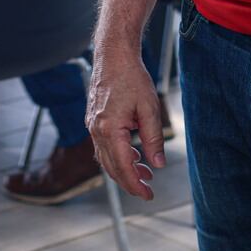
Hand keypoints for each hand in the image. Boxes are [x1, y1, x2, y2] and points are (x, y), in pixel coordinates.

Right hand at [86, 41, 163, 199]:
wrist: (113, 55)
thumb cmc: (131, 77)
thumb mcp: (149, 108)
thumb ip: (153, 139)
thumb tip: (157, 164)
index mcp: (109, 129)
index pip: (123, 167)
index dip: (136, 185)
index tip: (148, 195)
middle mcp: (96, 130)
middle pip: (111, 167)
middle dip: (130, 182)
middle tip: (147, 191)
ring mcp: (92, 125)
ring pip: (106, 158)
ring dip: (124, 169)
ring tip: (145, 174)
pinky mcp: (94, 120)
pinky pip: (103, 146)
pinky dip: (117, 156)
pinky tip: (133, 155)